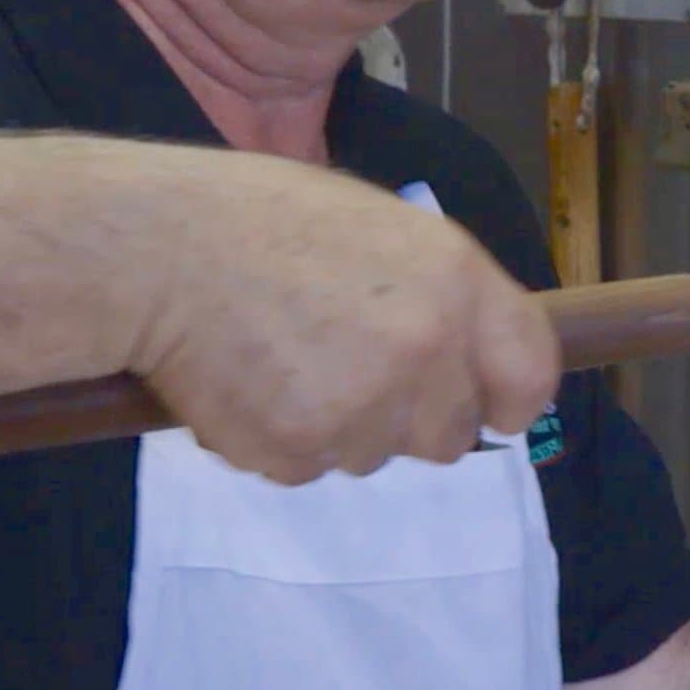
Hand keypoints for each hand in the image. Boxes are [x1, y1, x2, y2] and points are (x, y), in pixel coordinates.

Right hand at [90, 144, 560, 483]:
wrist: (160, 250)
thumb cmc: (265, 221)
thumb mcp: (383, 229)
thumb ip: (439, 295)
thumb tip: (468, 355)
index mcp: (456, 281)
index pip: (530, 374)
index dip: (507, 397)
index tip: (487, 406)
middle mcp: (426, 350)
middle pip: (451, 436)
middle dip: (410, 417)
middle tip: (348, 369)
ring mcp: (363, 407)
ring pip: (375, 456)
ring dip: (341, 427)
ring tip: (284, 359)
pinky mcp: (299, 449)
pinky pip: (310, 468)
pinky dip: (283, 441)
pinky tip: (250, 383)